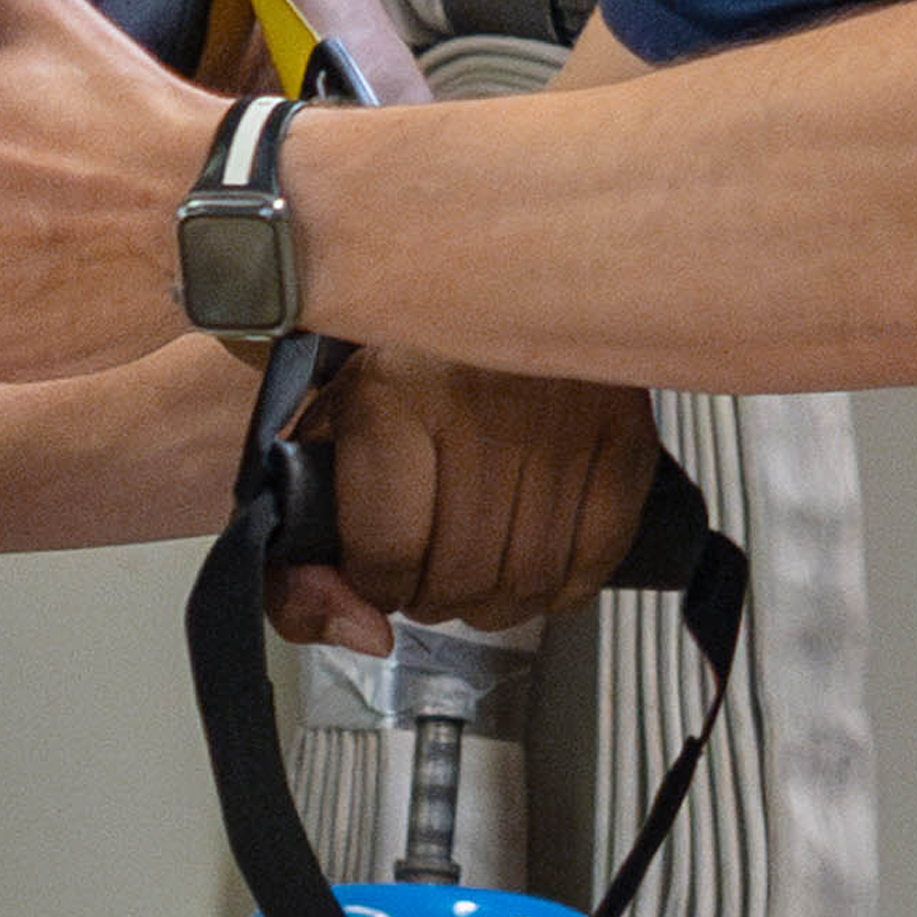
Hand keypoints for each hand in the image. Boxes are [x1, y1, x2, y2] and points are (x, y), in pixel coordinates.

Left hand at [310, 349, 659, 634]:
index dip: (377, 583)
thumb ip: (294, 564)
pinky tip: (535, 557)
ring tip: (477, 567)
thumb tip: (364, 635)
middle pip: (462, 575)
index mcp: (387, 391)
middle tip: (429, 569)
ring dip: (497, 600)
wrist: (484, 282)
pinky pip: (596, 556)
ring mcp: (560, 414)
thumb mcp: (314, 449)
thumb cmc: (389, 373)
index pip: (387, 550)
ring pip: (530, 579)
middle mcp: (478, 397)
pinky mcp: (623, 428)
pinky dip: (563, 583)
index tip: (378, 567)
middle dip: (435, 594)